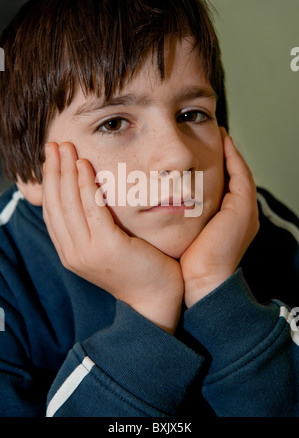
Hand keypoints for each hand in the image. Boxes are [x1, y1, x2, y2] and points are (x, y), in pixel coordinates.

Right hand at [42, 142, 183, 333]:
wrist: (156, 298)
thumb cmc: (137, 269)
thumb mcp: (107, 247)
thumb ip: (94, 226)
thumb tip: (89, 197)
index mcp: (71, 252)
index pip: (53, 211)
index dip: (50, 182)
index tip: (52, 158)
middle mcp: (73, 252)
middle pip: (56, 204)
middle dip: (54, 171)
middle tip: (54, 144)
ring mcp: (87, 251)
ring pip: (69, 203)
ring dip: (66, 172)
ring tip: (66, 148)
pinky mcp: (107, 247)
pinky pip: (92, 210)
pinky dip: (86, 186)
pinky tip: (84, 166)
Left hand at [180, 128, 259, 307]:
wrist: (201, 282)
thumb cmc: (185, 263)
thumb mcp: (180, 236)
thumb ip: (175, 219)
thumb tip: (153, 204)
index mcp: (226, 220)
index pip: (221, 185)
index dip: (213, 166)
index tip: (200, 150)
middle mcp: (240, 213)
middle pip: (233, 175)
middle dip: (224, 155)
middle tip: (211, 134)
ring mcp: (244, 210)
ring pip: (239, 171)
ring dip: (229, 150)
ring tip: (218, 131)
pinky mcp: (243, 207)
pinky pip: (240, 173)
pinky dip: (233, 156)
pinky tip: (223, 140)